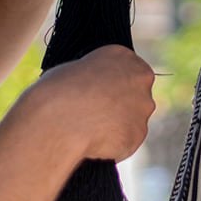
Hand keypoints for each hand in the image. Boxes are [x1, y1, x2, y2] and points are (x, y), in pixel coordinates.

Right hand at [28, 46, 156, 162]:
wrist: (60, 120)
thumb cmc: (58, 92)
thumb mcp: (75, 71)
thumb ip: (94, 79)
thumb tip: (92, 93)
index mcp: (122, 56)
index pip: (127, 69)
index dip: (112, 84)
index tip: (99, 94)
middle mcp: (139, 79)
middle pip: (135, 95)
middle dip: (120, 106)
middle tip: (97, 115)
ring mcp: (142, 107)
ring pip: (133, 120)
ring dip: (118, 126)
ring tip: (90, 130)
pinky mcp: (139, 133)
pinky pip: (127, 140)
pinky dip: (114, 144)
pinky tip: (95, 142)